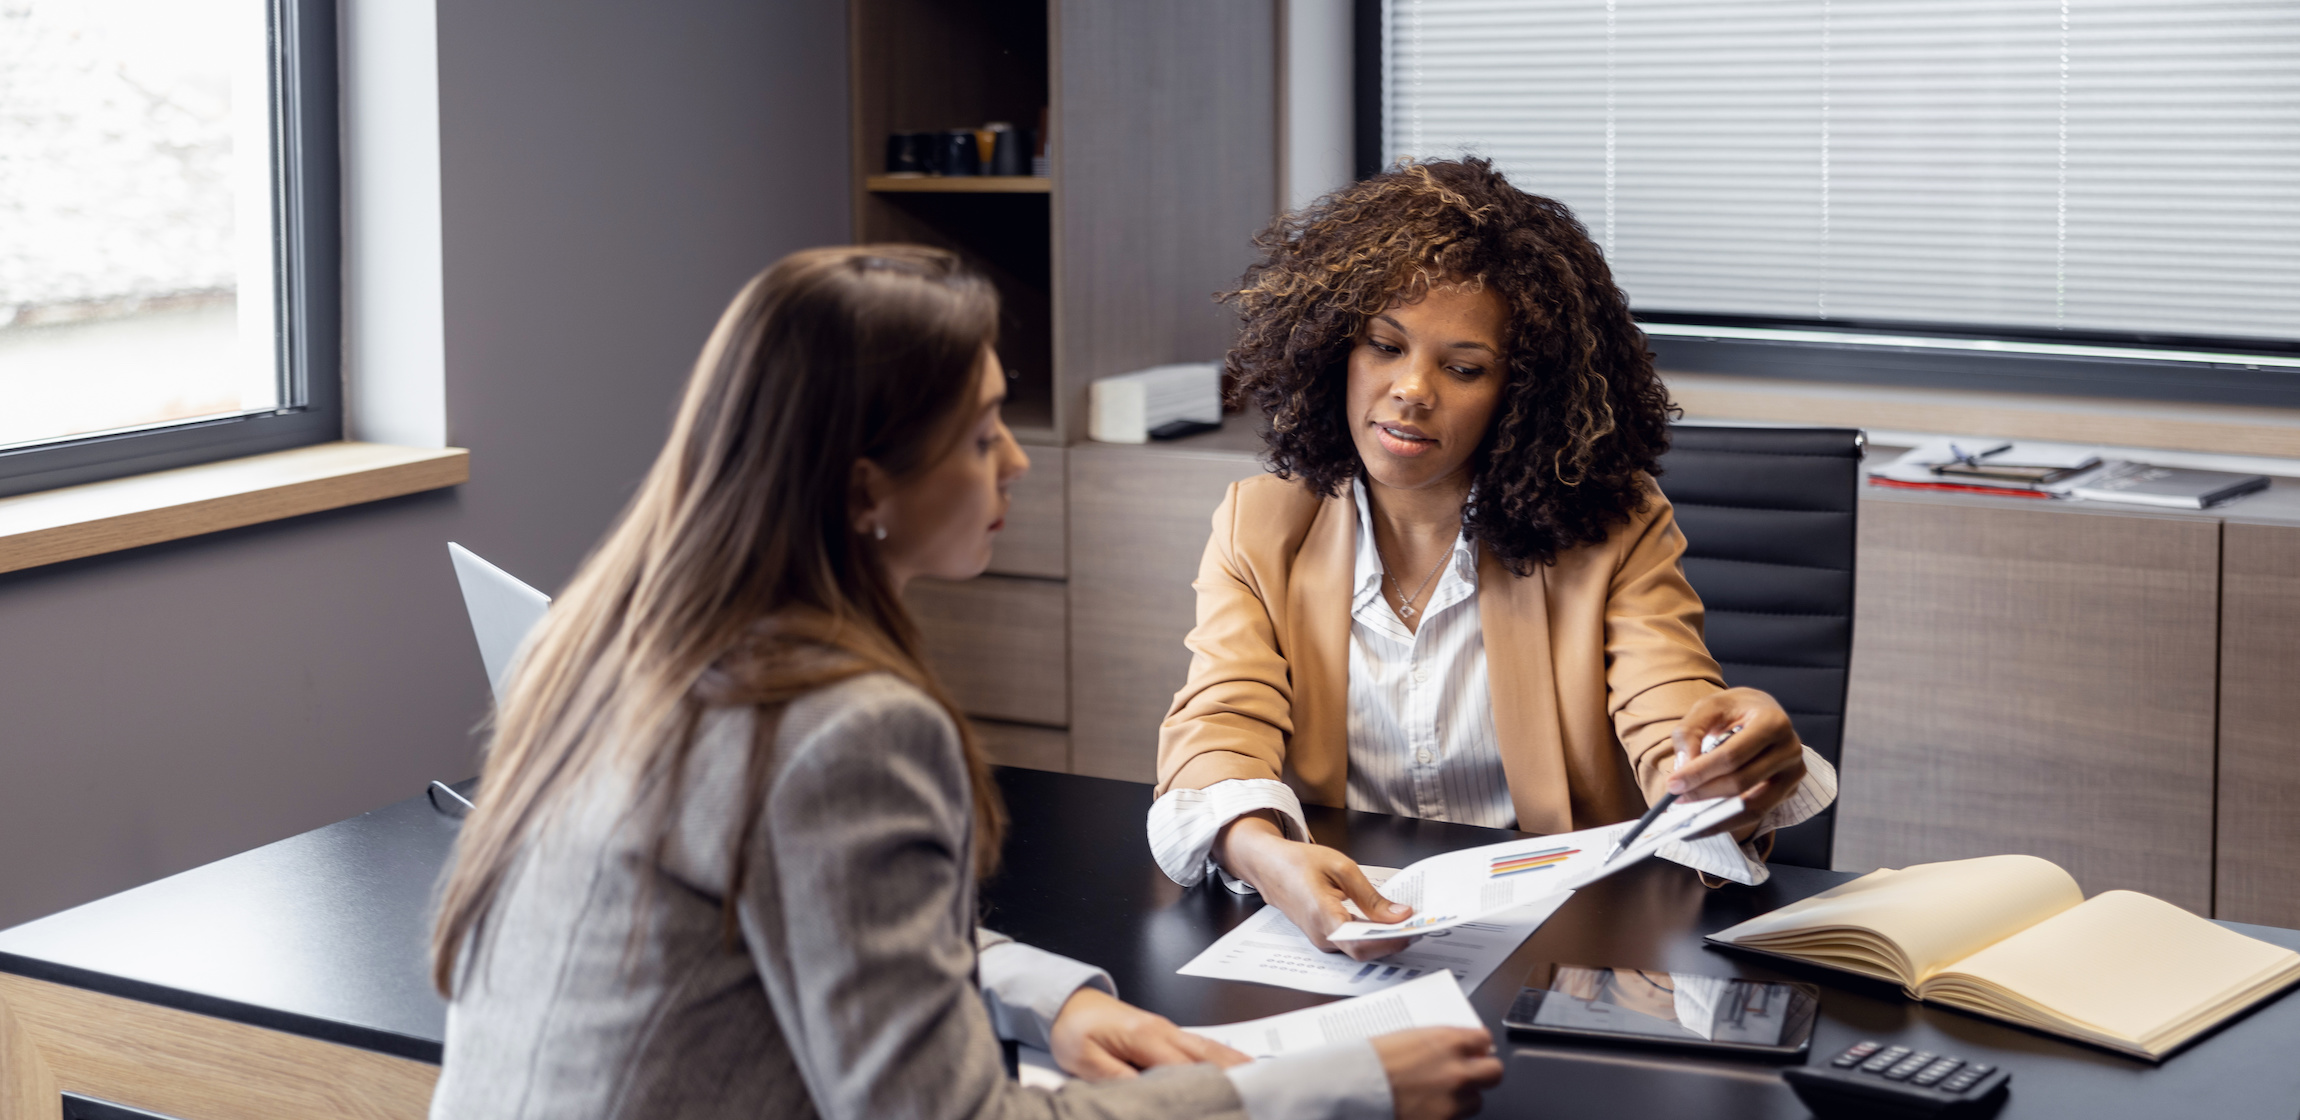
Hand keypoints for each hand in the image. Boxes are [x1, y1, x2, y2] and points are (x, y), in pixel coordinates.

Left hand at [1048, 987, 1249, 1079]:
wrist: (1066, 1001)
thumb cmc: (1074, 1029)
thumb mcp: (1085, 1061)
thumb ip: (1117, 1079)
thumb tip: (1147, 1096)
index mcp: (1146, 1037)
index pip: (1186, 1068)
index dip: (1208, 1089)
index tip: (1224, 1105)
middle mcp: (1164, 1031)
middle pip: (1209, 1055)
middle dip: (1235, 1075)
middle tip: (1259, 1094)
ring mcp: (1167, 1030)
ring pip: (1210, 1048)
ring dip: (1235, 1064)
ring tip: (1261, 1080)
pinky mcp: (1165, 1034)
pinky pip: (1201, 1046)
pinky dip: (1223, 1057)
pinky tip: (1237, 1066)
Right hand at [1216, 813, 1415, 960]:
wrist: (1268, 866)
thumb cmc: (1298, 862)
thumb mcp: (1341, 868)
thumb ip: (1371, 896)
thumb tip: (1400, 914)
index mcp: (1322, 916)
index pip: (1361, 943)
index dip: (1391, 941)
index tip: (1414, 929)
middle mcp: (1321, 935)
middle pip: (1364, 950)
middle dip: (1394, 941)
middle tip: (1420, 924)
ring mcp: (1321, 940)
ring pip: (1360, 949)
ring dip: (1385, 939)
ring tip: (1409, 922)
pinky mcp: (1324, 937)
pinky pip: (1352, 943)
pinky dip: (1373, 935)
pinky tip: (1388, 923)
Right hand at [1374, 1026, 1504, 1119]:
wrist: (1353, 1088)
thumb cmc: (1372, 1060)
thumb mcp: (1409, 1037)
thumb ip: (1439, 1042)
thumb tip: (1458, 1046)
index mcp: (1448, 1041)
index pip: (1484, 1039)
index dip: (1478, 1046)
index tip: (1474, 1050)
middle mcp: (1457, 1070)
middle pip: (1494, 1072)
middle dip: (1483, 1072)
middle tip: (1470, 1073)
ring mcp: (1452, 1100)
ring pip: (1477, 1101)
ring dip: (1464, 1097)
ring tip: (1441, 1095)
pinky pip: (1456, 1119)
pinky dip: (1446, 1114)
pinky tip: (1429, 1108)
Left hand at [1666, 687, 1806, 839]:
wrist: (1763, 711)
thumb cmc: (1736, 708)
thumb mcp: (1709, 706)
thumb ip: (1691, 731)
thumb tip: (1683, 768)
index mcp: (1773, 722)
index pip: (1732, 755)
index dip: (1700, 772)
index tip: (1673, 783)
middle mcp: (1790, 749)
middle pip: (1742, 782)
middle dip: (1704, 793)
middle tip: (1675, 798)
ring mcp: (1793, 773)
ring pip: (1753, 805)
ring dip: (1717, 815)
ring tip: (1688, 820)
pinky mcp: (1789, 790)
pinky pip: (1758, 812)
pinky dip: (1730, 821)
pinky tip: (1707, 823)